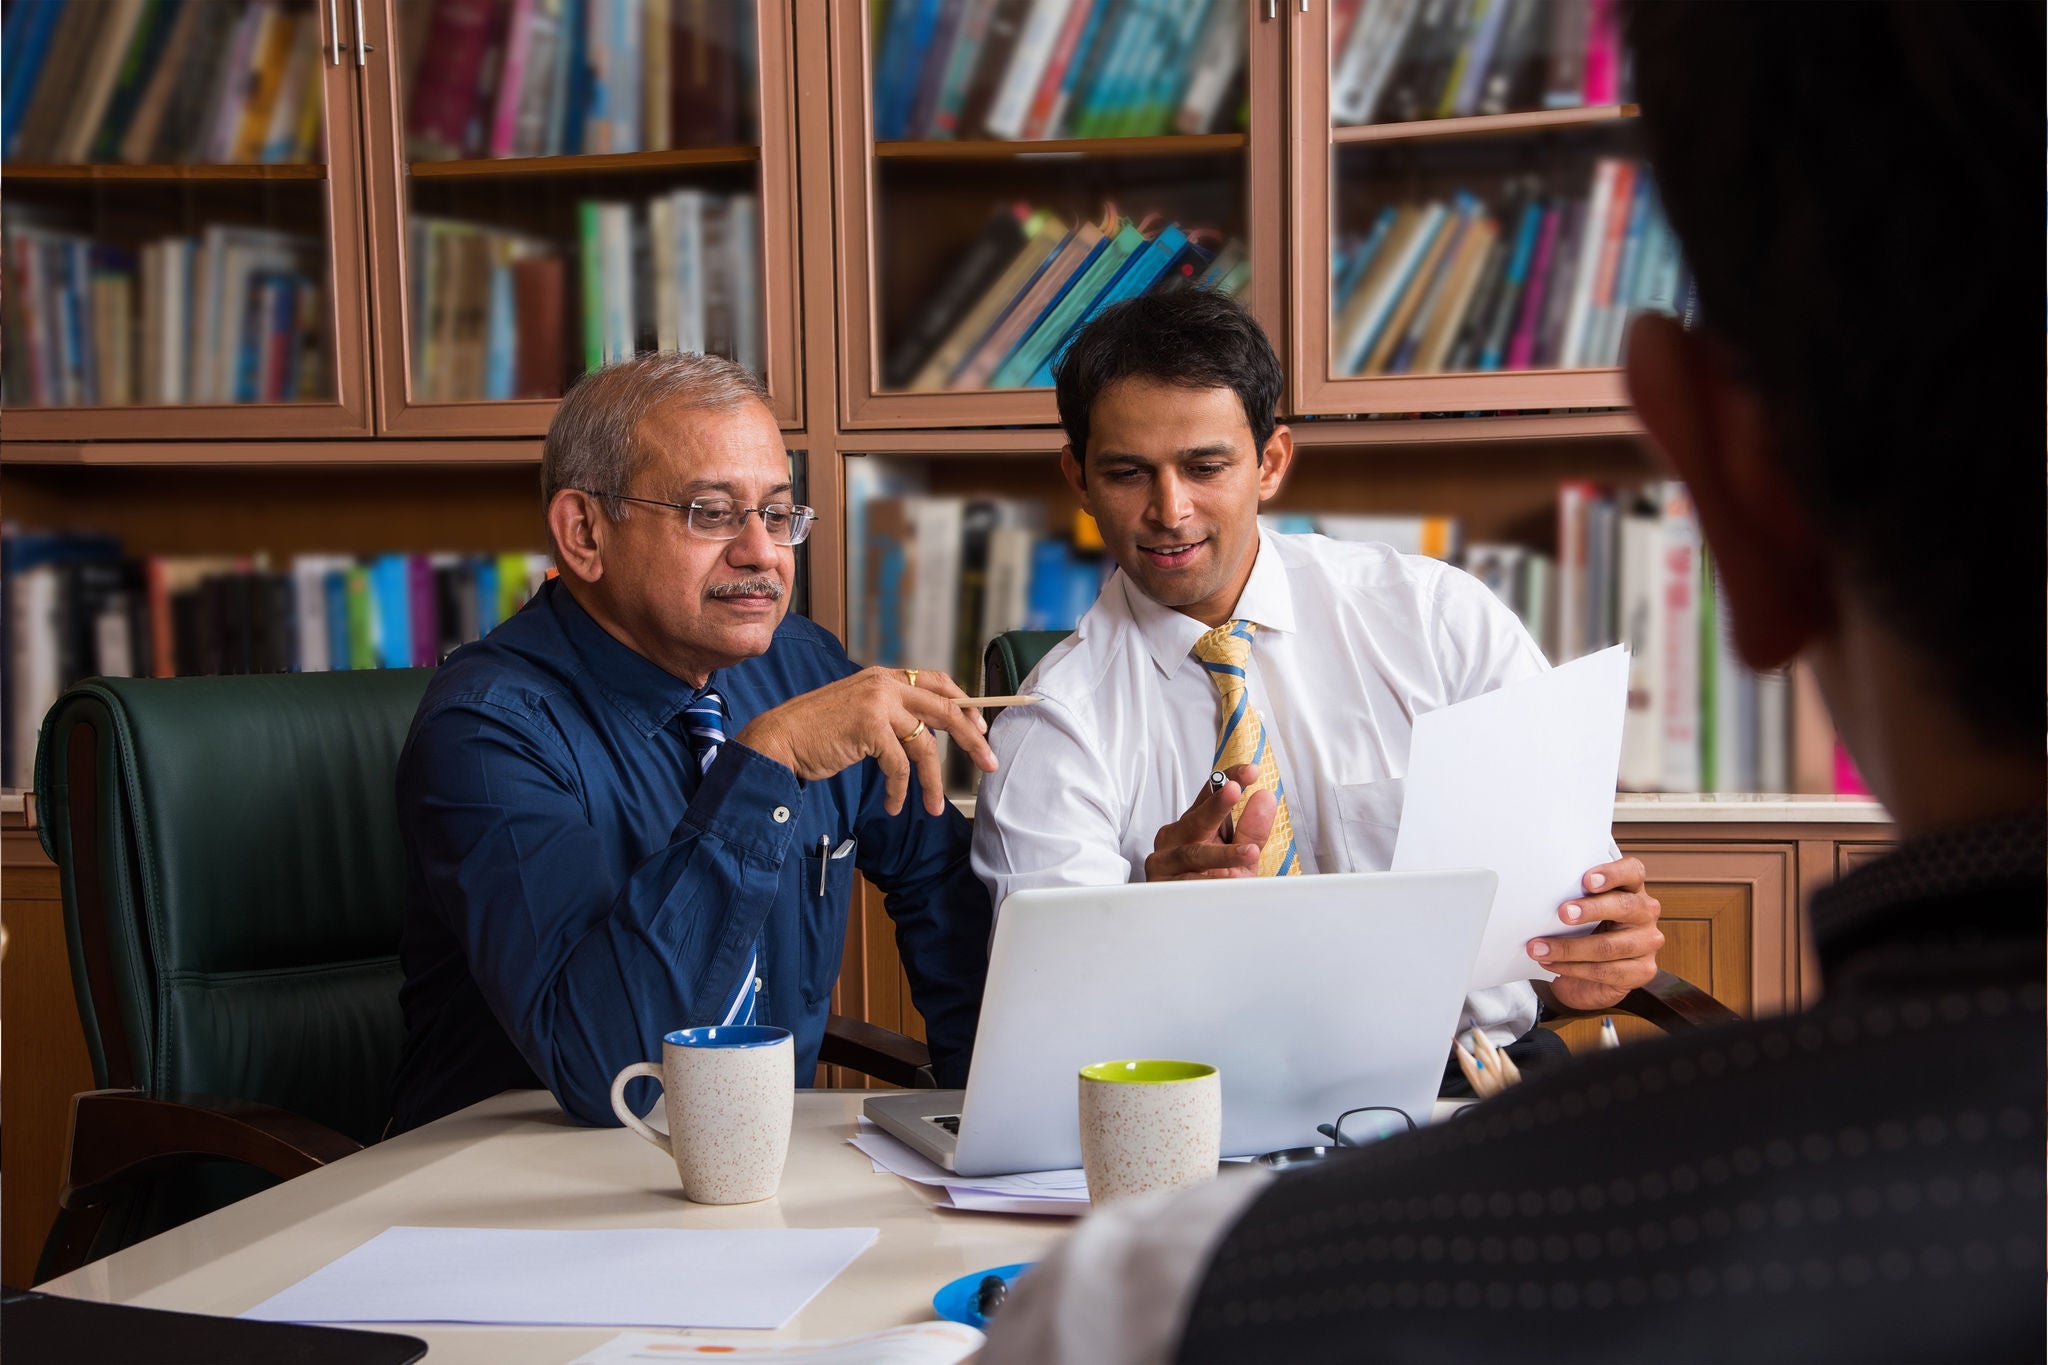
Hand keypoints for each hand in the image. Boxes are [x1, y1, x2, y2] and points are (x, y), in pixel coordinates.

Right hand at [734, 667, 995, 816]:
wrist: (778, 740)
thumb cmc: (817, 732)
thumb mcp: (860, 712)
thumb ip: (891, 715)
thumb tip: (927, 733)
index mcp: (885, 677)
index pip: (939, 682)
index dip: (965, 704)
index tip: (981, 726)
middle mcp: (885, 684)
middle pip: (947, 709)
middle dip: (972, 739)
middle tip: (989, 762)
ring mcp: (877, 704)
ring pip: (925, 745)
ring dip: (933, 782)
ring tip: (935, 807)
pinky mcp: (868, 728)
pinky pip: (900, 766)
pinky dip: (900, 791)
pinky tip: (895, 805)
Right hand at [1142, 763, 1276, 880]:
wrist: (1188, 920)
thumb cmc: (1214, 882)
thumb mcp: (1240, 855)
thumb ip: (1251, 828)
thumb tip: (1265, 797)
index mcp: (1193, 823)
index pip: (1209, 793)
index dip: (1229, 778)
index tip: (1252, 771)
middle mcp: (1175, 837)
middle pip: (1196, 818)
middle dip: (1217, 804)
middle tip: (1234, 789)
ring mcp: (1164, 860)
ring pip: (1193, 854)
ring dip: (1223, 854)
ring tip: (1249, 852)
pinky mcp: (1160, 885)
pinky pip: (1187, 883)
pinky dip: (1208, 883)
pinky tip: (1226, 883)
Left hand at [1529, 856, 1663, 1010]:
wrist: (1591, 975)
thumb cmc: (1585, 930)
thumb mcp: (1580, 909)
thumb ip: (1572, 897)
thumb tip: (1537, 894)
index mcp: (1632, 888)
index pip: (1633, 872)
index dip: (1613, 874)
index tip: (1587, 880)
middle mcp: (1645, 912)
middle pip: (1624, 907)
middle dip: (1590, 910)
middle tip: (1562, 913)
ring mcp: (1648, 942)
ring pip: (1610, 945)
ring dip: (1569, 948)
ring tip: (1540, 948)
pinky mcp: (1643, 971)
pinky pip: (1605, 970)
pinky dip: (1573, 969)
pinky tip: (1553, 964)